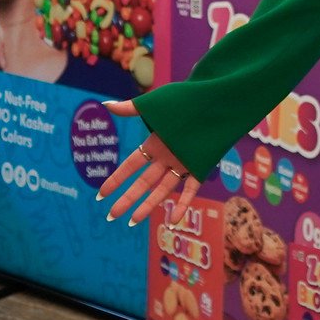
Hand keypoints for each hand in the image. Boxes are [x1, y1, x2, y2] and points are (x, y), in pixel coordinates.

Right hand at [96, 100, 200, 228]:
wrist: (217, 99)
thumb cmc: (186, 99)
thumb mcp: (155, 105)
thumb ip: (130, 108)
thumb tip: (105, 104)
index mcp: (156, 143)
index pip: (131, 166)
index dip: (116, 180)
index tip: (101, 194)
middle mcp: (168, 156)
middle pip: (143, 182)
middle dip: (127, 198)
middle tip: (111, 215)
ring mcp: (184, 163)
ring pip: (163, 189)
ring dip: (148, 205)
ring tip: (133, 221)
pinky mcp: (201, 167)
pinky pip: (190, 189)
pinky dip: (183, 204)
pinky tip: (173, 219)